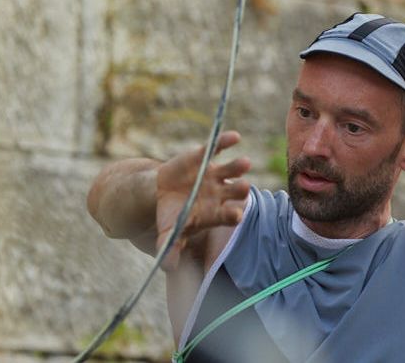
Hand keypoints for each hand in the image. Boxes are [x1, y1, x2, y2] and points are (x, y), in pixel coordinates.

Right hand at [155, 130, 251, 270]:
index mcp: (218, 212)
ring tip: (244, 163)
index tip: (235, 215)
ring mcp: (215, 174)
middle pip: (237, 191)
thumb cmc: (171, 217)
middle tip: (243, 187)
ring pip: (232, 169)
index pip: (231, 215)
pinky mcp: (205, 157)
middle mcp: (222, 193)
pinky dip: (225, 141)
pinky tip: (234, 137)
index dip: (234, 215)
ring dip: (238, 166)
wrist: (160, 193)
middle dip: (240, 189)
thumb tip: (167, 267)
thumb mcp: (168, 233)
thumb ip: (170, 248)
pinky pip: (218, 147)